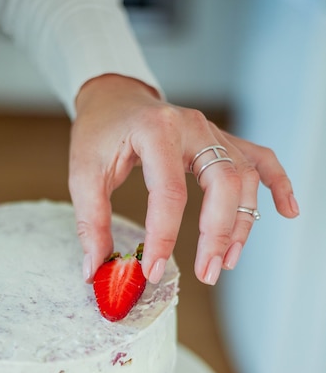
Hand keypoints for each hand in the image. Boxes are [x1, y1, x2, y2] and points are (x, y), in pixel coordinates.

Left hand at [69, 74, 298, 284]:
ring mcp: (212, 133)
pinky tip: (288, 211)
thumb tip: (96, 268)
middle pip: (224, 183)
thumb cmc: (100, 133)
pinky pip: (260, 159)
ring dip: (243, 223)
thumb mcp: (84, 174)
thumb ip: (91, 222)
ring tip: (228, 261)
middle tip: (207, 273)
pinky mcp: (221, 141)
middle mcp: (192, 128)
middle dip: (218, 234)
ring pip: (245, 177)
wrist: (114, 98)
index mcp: (156, 131)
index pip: (169, 192)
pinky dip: (278, 185)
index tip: (153, 271)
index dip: (163, 237)